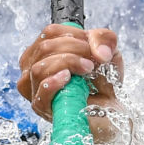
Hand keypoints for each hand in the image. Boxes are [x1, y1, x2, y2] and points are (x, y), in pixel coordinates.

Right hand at [17, 23, 124, 141]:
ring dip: (67, 63)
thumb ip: (104, 40)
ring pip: (39, 68)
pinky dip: (53, 83)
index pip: (50, 32)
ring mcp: (35, 89)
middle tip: (92, 60)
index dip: (73, 34)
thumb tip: (100, 52)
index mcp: (45, 50)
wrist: (110, 112)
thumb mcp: (108, 52)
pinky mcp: (42, 109)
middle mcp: (34, 67)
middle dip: (73, 49)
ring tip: (87, 69)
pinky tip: (67, 78)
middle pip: (44, 47)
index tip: (91, 45)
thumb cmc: (102, 81)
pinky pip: (40, 93)